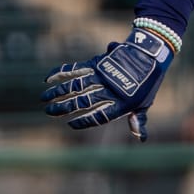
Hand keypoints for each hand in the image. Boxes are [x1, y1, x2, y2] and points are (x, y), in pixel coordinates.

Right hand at [42, 27, 174, 138]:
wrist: (149, 55)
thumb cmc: (148, 83)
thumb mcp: (144, 103)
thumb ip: (137, 120)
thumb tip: (140, 138)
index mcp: (121, 104)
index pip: (99, 116)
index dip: (84, 121)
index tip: (71, 124)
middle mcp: (109, 90)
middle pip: (82, 101)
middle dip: (63, 107)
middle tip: (49, 111)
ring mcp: (101, 76)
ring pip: (76, 86)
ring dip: (58, 92)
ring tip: (44, 98)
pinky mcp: (97, 63)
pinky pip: (76, 68)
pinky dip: (61, 72)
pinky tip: (48, 79)